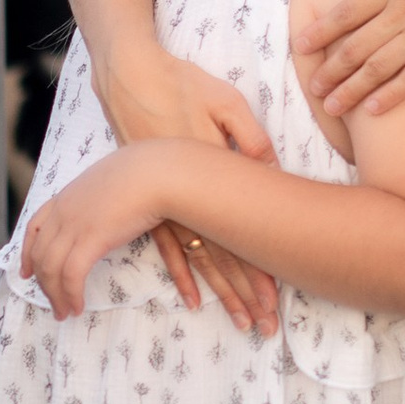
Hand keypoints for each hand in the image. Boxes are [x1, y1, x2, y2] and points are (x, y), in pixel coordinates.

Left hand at [18, 145, 187, 317]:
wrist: (155, 172)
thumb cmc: (143, 173)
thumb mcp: (112, 181)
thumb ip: (100, 196)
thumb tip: (107, 203)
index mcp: (66, 197)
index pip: (34, 228)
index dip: (27, 253)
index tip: (26, 272)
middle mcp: (63, 211)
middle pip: (41, 254)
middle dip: (43, 283)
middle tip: (52, 303)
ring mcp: (74, 225)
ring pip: (51, 269)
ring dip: (55, 295)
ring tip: (64, 313)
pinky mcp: (90, 239)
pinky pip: (71, 275)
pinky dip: (71, 295)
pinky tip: (77, 306)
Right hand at [93, 41, 278, 335]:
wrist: (129, 77)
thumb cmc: (180, 84)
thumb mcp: (225, 101)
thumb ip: (250, 135)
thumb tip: (272, 169)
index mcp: (212, 174)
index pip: (240, 234)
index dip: (259, 270)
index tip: (275, 301)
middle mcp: (190, 196)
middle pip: (224, 257)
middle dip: (246, 295)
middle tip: (264, 326)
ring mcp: (167, 201)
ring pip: (200, 260)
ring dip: (222, 293)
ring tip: (241, 322)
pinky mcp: (149, 199)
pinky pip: (168, 248)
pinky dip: (183, 275)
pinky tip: (194, 300)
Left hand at [293, 0, 404, 119]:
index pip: (348, 11)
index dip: (321, 31)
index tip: (300, 46)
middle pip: (357, 47)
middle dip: (331, 71)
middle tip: (312, 90)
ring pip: (380, 68)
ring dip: (353, 89)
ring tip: (333, 107)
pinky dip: (393, 95)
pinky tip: (375, 109)